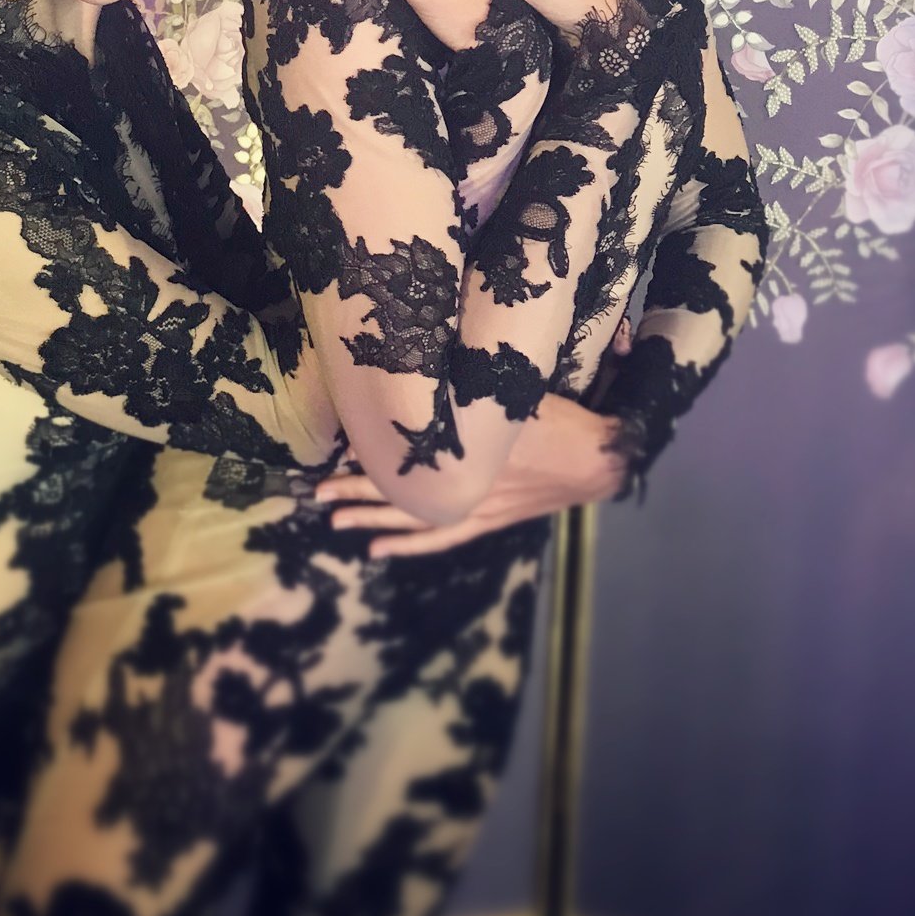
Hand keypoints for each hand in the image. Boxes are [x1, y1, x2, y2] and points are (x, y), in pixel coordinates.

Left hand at [311, 395, 624, 555]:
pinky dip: (408, 544)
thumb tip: (428, 365)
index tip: (334, 456)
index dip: (368, 460)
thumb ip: (469, 388)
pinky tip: (379, 550)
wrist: (595, 457)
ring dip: (373, 519)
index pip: (405, 460)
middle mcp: (464, 484)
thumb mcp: (507, 391)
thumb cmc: (555, 417)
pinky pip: (440, 538)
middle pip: (399, 490)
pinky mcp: (486, 520)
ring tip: (336, 521)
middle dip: (357, 490)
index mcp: (466, 452)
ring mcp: (474, 507)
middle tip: (318, 493)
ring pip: (413, 519)